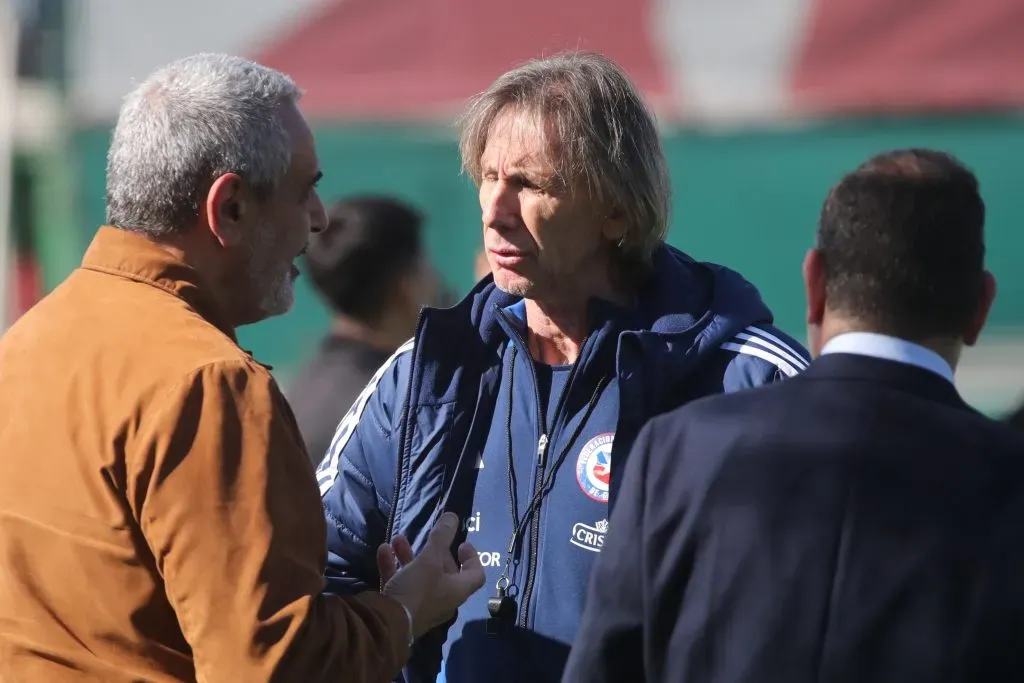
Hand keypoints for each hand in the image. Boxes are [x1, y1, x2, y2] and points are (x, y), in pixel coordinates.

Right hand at [377, 512, 484, 637]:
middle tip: (430, 539)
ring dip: (409, 556)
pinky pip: (400, 584)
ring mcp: (421, 605)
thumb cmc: (417, 590)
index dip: (472, 558)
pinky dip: (393, 567)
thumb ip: (441, 537)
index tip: (462, 543)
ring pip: (418, 576)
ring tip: (398, 539)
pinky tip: (383, 551)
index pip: (475, 575)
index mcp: (456, 590)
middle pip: (445, 574)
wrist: (386, 624)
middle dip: (435, 553)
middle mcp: (442, 599)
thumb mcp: (430, 560)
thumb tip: (453, 516)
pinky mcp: (401, 608)